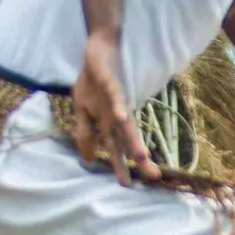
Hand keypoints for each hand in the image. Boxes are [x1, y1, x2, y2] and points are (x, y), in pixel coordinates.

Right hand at [72, 34, 157, 185]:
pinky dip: (118, 106)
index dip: (122, 165)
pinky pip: (115, 95)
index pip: (117, 147)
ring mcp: (114, 98)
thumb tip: (86, 159)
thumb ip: (86, 134)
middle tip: (152, 178)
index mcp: (109, 122)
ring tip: (142, 157)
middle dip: (138, 158)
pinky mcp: (110, 81)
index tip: (129, 186)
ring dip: (133, 138)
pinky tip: (121, 117)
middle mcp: (115, 113)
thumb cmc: (93, 80)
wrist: (98, 48)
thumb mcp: (83, 110)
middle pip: (128, 139)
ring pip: (126, 121)